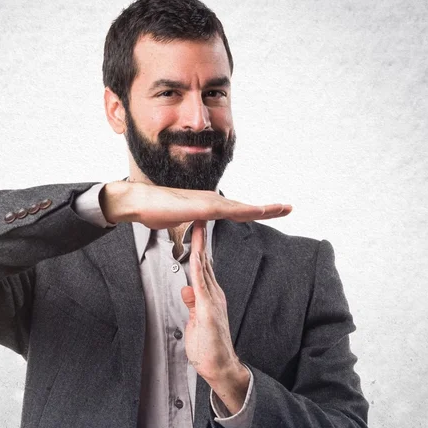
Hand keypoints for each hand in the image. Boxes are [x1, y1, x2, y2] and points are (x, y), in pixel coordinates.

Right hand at [100, 180, 291, 229]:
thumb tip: (190, 225)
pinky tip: (262, 211)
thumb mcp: (177, 220)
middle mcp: (212, 201)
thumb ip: (187, 223)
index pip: (236, 211)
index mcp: (207, 206)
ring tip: (283, 208)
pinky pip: (230, 210)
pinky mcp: (203, 206)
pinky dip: (248, 210)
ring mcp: (209, 203)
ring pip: (242, 207)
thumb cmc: (154, 210)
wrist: (139, 202)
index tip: (271, 211)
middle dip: (268, 208)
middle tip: (289, 207)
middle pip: (245, 207)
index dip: (254, 212)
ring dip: (264, 208)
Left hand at [180, 221, 249, 409]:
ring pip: (205, 269)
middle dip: (200, 238)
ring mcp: (213, 301)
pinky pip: (203, 287)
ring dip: (200, 247)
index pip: (202, 266)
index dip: (197, 246)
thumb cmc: (209, 348)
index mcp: (210, 296)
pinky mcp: (210, 311)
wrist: (221, 368)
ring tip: (198, 226)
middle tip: (198, 214)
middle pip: (205, 261)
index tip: (193, 229)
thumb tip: (186, 290)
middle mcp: (214, 295)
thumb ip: (192, 305)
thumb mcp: (195, 322)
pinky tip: (197, 256)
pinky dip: (200, 270)